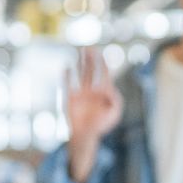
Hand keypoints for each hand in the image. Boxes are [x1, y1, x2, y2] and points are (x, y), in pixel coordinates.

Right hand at [65, 47, 122, 182]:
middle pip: (91, 70)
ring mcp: (80, 92)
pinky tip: (67, 67)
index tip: (101, 55)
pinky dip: (67, 76)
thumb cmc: (101, 124)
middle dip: (91, 59)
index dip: (103, 64)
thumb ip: (116, 100)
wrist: (86, 134)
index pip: (103, 74)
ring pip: (80, 73)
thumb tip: (109, 88)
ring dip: (80, 63)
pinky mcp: (70, 97)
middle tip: (89, 48)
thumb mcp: (114, 113)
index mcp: (102, 91)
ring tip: (79, 51)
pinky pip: (68, 84)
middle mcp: (90, 89)